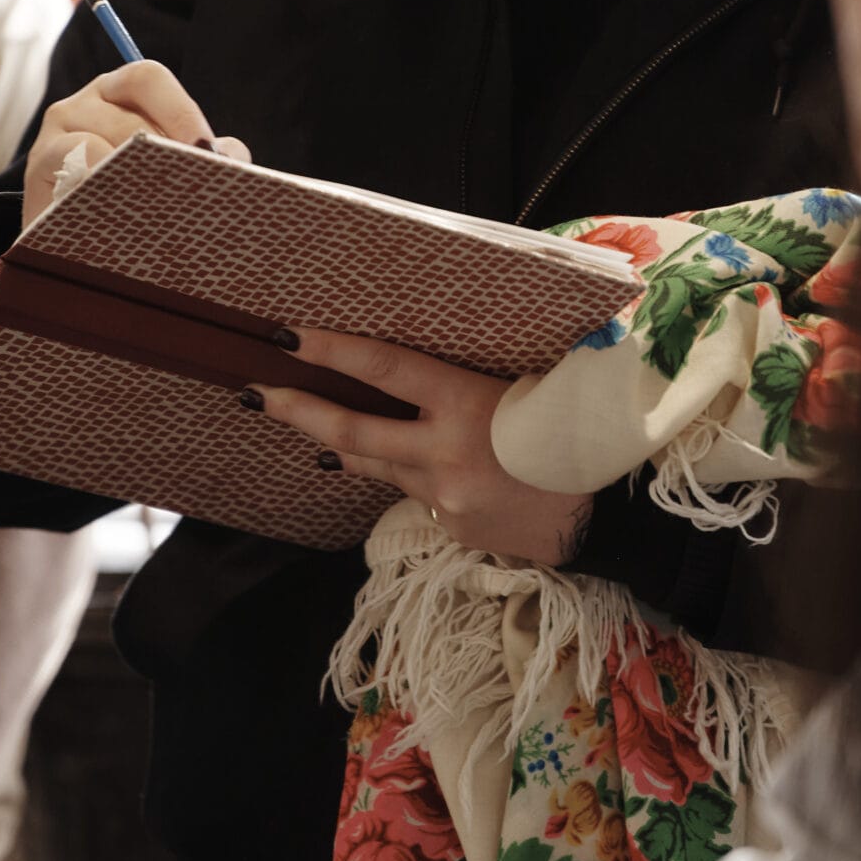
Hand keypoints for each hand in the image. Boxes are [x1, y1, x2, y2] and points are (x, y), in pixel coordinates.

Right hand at [21, 61, 249, 226]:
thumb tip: (233, 158)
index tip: (209, 152)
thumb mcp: (168, 170)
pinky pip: (74, 164)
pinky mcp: (39, 166)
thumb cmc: (128, 199)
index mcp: (120, 93)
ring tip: (159, 208)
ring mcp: (56, 132)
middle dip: (166, 156)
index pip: (149, 78)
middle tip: (190, 191)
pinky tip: (121, 211)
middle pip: (130, 116)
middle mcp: (84, 103)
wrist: (69, 243)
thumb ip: (201, 157)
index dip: (182, 112)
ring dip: (136, 177)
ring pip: (101, 141)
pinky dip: (102, 185)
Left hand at [249, 330, 594, 565]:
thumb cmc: (575, 431)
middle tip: (255, 391)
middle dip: (298, 408)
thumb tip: (430, 354)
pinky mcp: (450, 525)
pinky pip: (414, 492)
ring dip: (340, 445)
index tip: (288, 335)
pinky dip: (409, 474)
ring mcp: (442, 496)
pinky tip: (425, 464)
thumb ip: (476, 374)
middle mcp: (444, 453)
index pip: (384, 369)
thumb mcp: (531, 385)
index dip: (333, 350)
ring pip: (376, 466)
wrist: (605, 518)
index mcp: (467, 405)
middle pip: (352, 430)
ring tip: (309, 427)